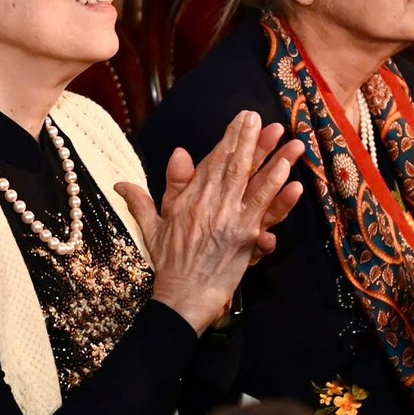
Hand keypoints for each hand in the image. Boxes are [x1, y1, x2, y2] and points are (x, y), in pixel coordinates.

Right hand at [116, 111, 305, 333]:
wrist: (181, 298)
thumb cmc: (168, 264)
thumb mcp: (152, 227)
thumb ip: (142, 200)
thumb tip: (121, 183)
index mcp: (188, 198)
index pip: (212, 161)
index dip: (229, 139)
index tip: (242, 119)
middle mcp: (208, 204)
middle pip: (233, 165)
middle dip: (249, 138)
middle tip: (261, 116)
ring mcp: (228, 219)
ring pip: (251, 183)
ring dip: (270, 159)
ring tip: (285, 139)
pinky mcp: (244, 237)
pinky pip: (264, 210)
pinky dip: (278, 194)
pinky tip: (292, 180)